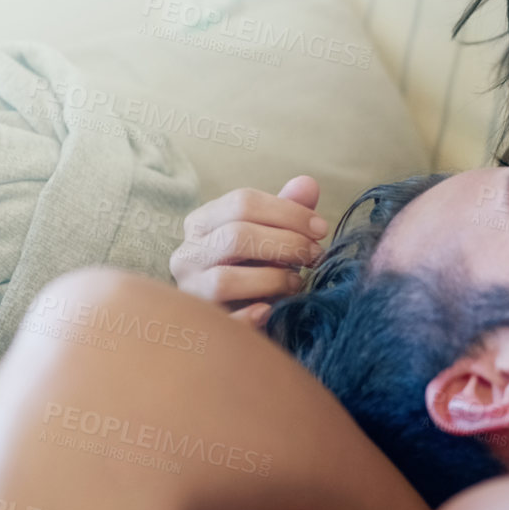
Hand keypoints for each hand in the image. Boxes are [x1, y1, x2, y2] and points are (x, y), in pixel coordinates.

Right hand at [169, 176, 327, 326]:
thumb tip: (308, 184)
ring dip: (272, 279)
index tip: (321, 228)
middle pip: (237, 236)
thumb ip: (288, 209)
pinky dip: (250, 316)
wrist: (232, 316)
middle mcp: (186, 254)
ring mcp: (188, 291)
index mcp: (202, 221)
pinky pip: (223, 321)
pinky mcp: (198, 325)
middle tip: (316, 255)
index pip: (243, 202)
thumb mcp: (271, 233)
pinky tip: (270, 310)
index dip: (289, 212)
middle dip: (287, 243)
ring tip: (295, 282)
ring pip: (225, 280)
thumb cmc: (254, 265)